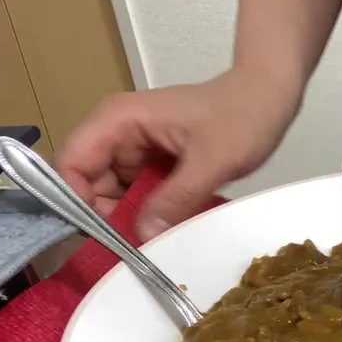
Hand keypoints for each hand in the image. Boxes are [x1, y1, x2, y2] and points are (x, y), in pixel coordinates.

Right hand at [57, 67, 300, 239]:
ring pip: (115, 193)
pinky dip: (151, 210)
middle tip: (139, 245)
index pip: (72, 163)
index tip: (104, 235)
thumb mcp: (212, 161)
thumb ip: (176, 197)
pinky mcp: (155, 160)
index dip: (78, 200)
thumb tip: (142, 235)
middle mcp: (119, 132)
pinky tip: (170, 225)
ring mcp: (137, 147)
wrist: (270, 95)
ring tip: (159, 238)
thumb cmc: (243, 117)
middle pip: (90, 183)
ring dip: (132, 217)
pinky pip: (140, 192)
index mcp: (119, 121)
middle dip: (108, 216)